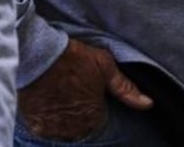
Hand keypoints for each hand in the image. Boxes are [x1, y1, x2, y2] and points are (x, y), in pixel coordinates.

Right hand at [17, 38, 152, 140]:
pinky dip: (47, 119)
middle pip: (81, 128)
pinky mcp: (35, 125)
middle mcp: (74, 130)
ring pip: (63, 130)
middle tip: (73, 93)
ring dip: (64, 118)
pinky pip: (45, 129)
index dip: (94, 107)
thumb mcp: (103, 66)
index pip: (98, 123)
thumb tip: (148, 103)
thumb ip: (125, 89)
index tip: (89, 95)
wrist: (37, 53)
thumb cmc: (73, 58)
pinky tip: (48, 102)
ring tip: (60, 97)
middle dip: (79, 114)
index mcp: (93, 118)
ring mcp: (53, 129)